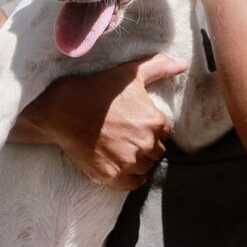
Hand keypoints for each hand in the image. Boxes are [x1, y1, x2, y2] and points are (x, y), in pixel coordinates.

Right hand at [21, 54, 187, 189]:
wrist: (63, 109)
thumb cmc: (98, 89)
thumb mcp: (130, 74)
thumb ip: (160, 67)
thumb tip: (183, 63)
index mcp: (154, 121)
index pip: (165, 131)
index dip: (152, 127)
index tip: (138, 123)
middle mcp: (144, 144)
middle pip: (156, 150)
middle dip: (146, 143)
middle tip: (128, 135)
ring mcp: (128, 162)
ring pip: (145, 167)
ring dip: (138, 160)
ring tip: (121, 147)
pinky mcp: (112, 176)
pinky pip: (133, 183)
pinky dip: (130, 177)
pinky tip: (121, 165)